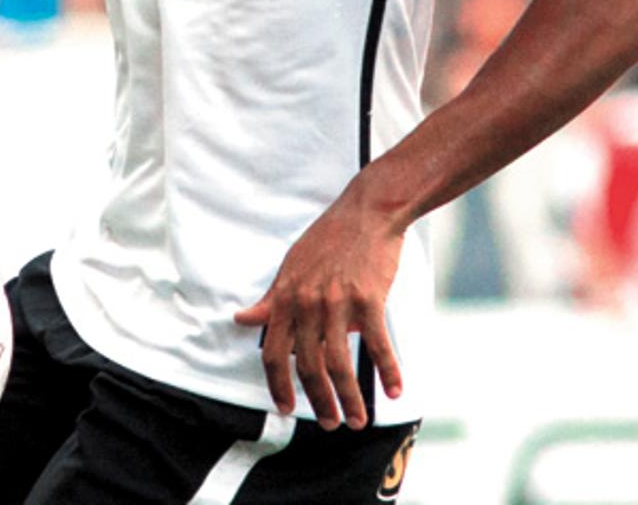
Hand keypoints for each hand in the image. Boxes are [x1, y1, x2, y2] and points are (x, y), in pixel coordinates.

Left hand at [233, 193, 405, 430]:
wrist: (366, 212)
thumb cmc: (328, 240)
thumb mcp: (290, 267)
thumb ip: (271, 299)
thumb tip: (243, 319)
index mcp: (285, 297)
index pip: (272, 351)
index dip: (276, 383)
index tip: (283, 407)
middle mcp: (306, 302)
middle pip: (306, 365)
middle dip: (316, 401)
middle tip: (328, 424)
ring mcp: (337, 302)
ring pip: (339, 362)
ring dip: (348, 398)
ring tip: (356, 421)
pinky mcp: (368, 298)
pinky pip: (378, 344)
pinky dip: (388, 371)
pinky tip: (394, 391)